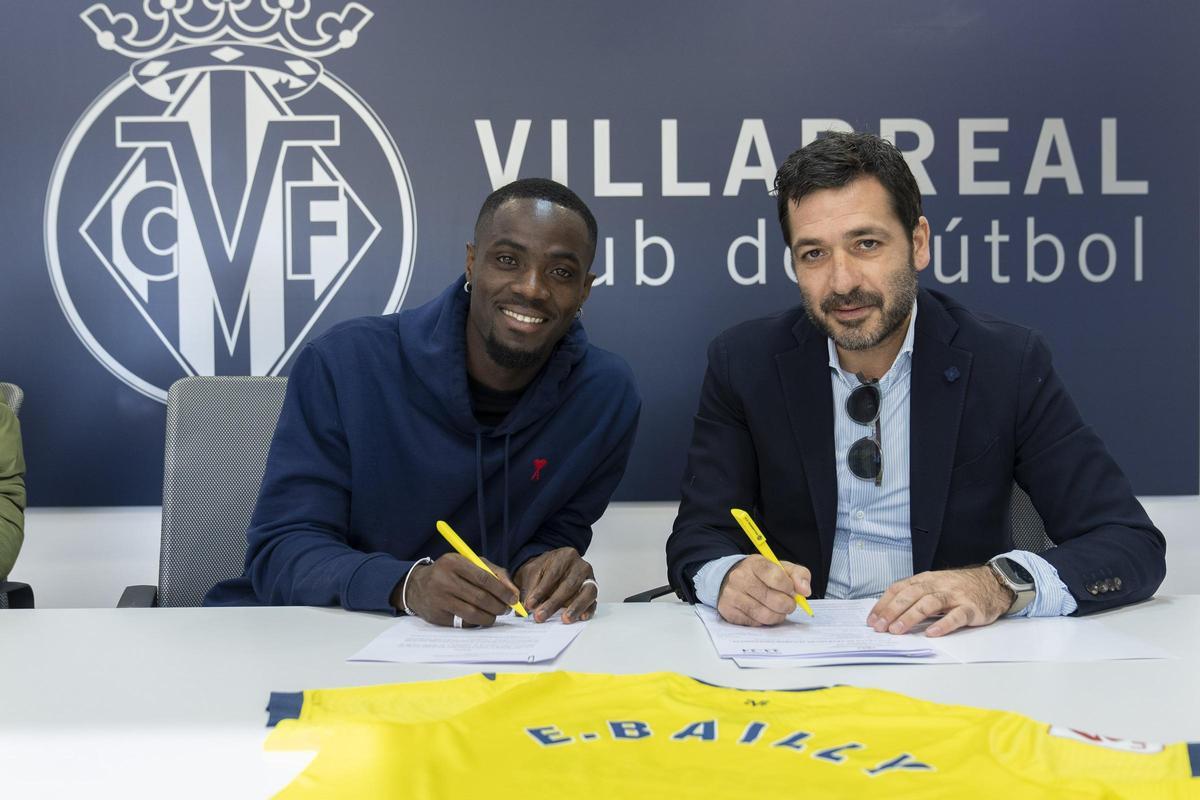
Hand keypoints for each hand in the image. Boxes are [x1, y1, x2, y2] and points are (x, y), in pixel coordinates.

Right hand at [399, 553, 519, 626]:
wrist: (417, 586)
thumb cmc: (450, 573)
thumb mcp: (469, 564)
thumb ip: (494, 573)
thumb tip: (512, 591)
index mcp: (454, 563)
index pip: (484, 578)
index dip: (502, 590)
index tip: (513, 598)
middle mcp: (444, 580)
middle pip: (480, 598)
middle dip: (498, 606)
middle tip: (505, 609)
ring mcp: (439, 599)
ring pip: (472, 613)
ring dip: (490, 617)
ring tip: (495, 615)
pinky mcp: (437, 616)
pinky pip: (463, 623)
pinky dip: (476, 622)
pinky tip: (480, 618)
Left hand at [513, 547, 596, 622]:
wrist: (552, 567)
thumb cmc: (543, 570)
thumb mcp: (531, 572)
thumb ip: (528, 589)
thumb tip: (523, 609)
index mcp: (564, 556)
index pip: (553, 574)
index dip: (541, 590)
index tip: (530, 604)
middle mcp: (580, 565)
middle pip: (569, 585)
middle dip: (554, 603)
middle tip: (540, 616)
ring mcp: (589, 578)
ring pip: (587, 592)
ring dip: (575, 607)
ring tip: (565, 619)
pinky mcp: (592, 591)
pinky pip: (594, 601)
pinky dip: (588, 609)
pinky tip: (582, 617)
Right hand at [716, 555, 810, 626]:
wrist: (730, 579)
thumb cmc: (760, 575)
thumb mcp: (780, 567)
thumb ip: (799, 574)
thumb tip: (805, 591)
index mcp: (755, 564)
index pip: (778, 578)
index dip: (790, 588)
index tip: (791, 590)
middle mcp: (740, 578)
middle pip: (775, 600)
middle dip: (788, 605)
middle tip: (788, 603)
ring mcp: (732, 595)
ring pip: (765, 615)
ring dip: (778, 616)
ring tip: (778, 610)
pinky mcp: (729, 611)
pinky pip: (755, 623)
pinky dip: (763, 621)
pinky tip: (762, 612)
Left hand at [867, 567, 1015, 637]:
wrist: (993, 583)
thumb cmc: (958, 587)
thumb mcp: (934, 585)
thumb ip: (915, 596)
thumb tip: (889, 614)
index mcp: (925, 579)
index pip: (899, 589)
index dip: (884, 604)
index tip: (872, 620)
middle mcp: (937, 585)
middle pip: (911, 595)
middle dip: (892, 611)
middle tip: (880, 627)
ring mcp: (954, 596)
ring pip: (929, 603)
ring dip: (911, 616)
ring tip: (898, 630)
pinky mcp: (971, 608)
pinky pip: (956, 616)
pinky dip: (943, 624)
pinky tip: (932, 633)